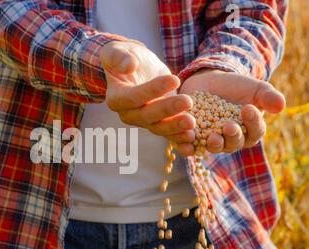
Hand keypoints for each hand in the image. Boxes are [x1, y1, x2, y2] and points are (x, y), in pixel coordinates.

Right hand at [99, 41, 195, 155]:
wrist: (135, 67)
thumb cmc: (124, 57)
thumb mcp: (116, 50)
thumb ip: (119, 57)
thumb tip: (129, 66)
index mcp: (116, 98)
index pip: (132, 97)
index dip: (152, 91)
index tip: (174, 79)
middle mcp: (128, 114)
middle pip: (146, 116)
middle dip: (168, 110)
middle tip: (188, 102)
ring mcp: (143, 121)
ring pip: (158, 128)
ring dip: (175, 127)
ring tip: (192, 122)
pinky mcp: (158, 123)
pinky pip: (168, 134)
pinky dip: (179, 138)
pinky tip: (193, 137)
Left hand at [179, 69, 285, 154]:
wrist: (208, 81)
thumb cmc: (236, 87)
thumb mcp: (255, 89)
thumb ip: (268, 97)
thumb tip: (281, 106)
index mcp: (249, 131)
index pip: (254, 132)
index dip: (252, 123)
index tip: (248, 108)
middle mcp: (230, 140)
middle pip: (233, 144)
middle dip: (232, 136)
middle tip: (228, 125)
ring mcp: (210, 140)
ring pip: (213, 147)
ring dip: (213, 144)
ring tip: (212, 136)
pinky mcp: (191, 138)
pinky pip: (190, 147)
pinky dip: (189, 146)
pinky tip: (187, 142)